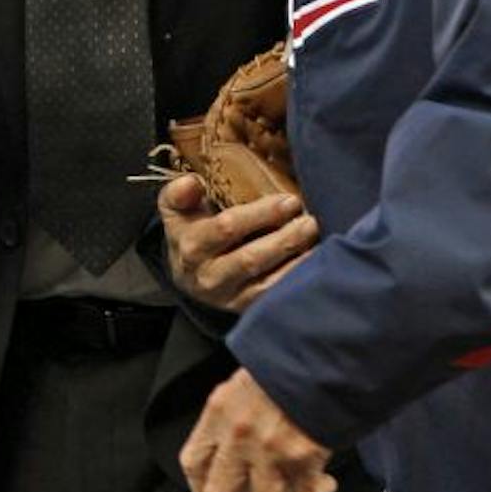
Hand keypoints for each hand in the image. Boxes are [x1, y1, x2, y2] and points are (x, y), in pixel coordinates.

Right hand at [159, 175, 317, 312]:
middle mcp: (208, 277)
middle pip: (250, 259)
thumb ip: (178, 193)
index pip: (227, 229)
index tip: (290, 200)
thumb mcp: (175, 209)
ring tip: (315, 239)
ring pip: (265, 283)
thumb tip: (192, 182)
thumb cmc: (189, 231)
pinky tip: (313, 262)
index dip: (261, 214)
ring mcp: (228, 298)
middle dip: (284, 239)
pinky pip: (273, 298)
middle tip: (310, 221)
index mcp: (191, 248)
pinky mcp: (245, 310)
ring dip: (295, 261)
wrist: (188, 274)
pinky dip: (295, 281)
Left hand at [181, 368, 335, 491]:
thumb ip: (228, 423)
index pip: (193, 465)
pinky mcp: (305, 457)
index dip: (203, 490)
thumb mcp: (241, 386)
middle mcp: (239, 435)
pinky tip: (322, 487)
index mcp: (218, 413)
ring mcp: (271, 449)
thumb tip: (230, 464)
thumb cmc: (282, 368)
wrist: (324, 354)